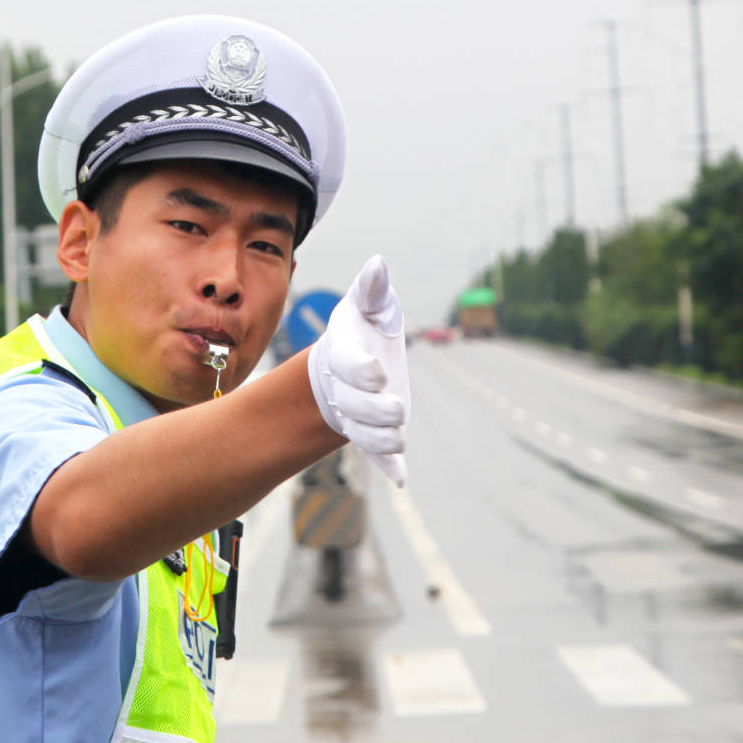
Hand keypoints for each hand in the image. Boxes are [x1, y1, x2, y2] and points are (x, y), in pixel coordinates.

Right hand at [307, 255, 410, 485]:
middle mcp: (345, 388)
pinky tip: (401, 477)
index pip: (346, 364)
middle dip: (373, 410)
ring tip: (399, 441)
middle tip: (397, 411)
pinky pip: (375, 452)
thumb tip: (378, 264)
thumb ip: (370, 289)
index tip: (378, 373)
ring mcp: (356, 413)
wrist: (352, 363)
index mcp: (342, 354)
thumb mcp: (366, 305)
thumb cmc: (362, 328)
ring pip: (362, 432)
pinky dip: (387, 465)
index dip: (359, 371)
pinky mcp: (371, 431)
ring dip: (379, 439)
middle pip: (353, 404)